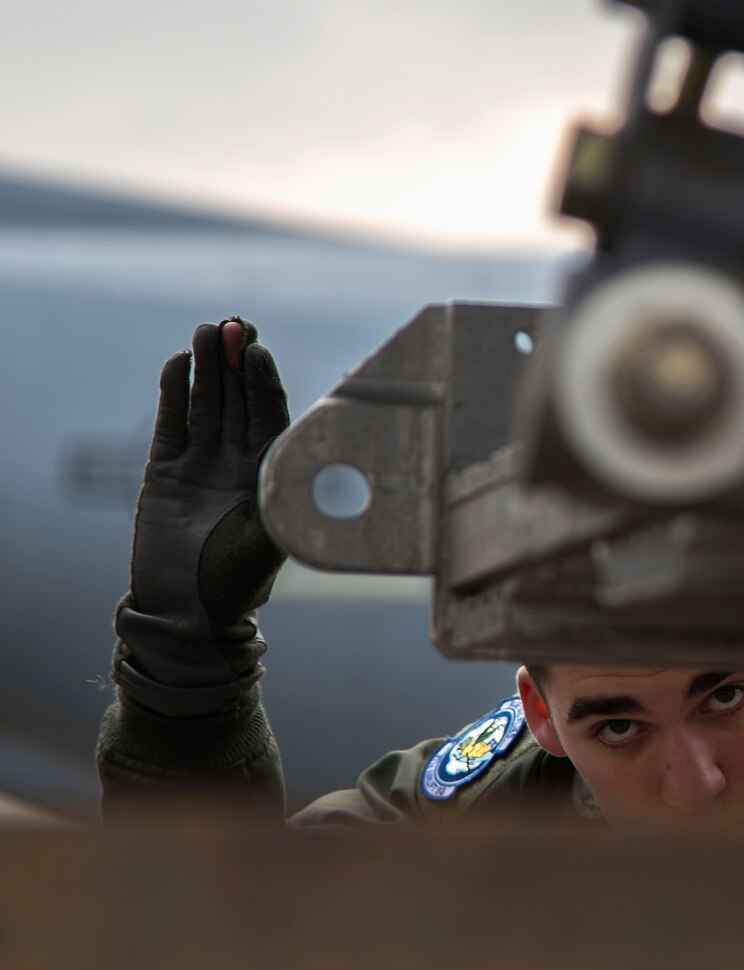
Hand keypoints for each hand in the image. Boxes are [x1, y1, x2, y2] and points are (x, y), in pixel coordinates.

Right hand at [114, 319, 292, 716]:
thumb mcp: (269, 541)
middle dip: (237, 363)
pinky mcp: (165, 471)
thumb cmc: (237, 581)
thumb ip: (283, 508)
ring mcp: (202, 464)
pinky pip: (173, 424)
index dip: (264, 382)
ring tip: (208, 330)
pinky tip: (180, 363)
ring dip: (207, 368)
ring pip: (206, 404)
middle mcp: (239, 462)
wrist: (186, 608)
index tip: (259, 351)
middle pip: (238, 400)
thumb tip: (314, 481)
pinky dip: (175, 393)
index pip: (271, 416)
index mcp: (272, 474)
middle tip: (235, 323)